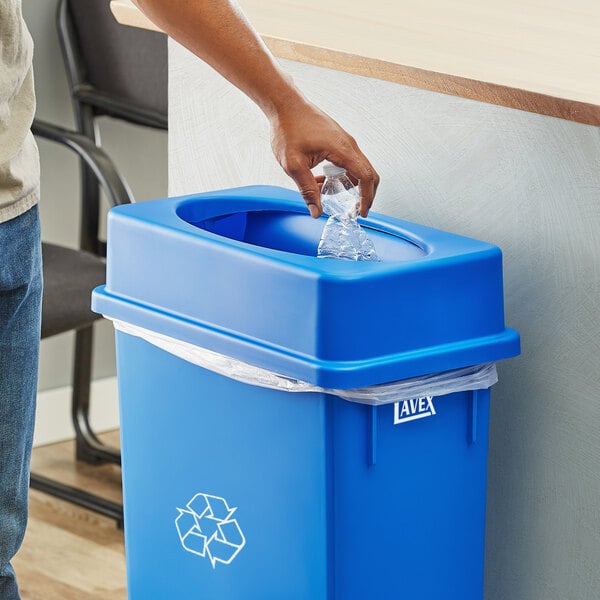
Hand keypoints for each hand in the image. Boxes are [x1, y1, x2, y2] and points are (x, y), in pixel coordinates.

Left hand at [269, 98, 378, 217]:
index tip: (362, 212)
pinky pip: (348, 162)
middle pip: (368, 173)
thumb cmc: (288, 128)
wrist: (285, 105)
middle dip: (365, 194)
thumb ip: (306, 190)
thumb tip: (316, 212)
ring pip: (358, 168)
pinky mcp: (338, 141)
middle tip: (355, 210)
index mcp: (342, 149)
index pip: (366, 177)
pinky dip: (341, 175)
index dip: (367, 197)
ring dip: (350, 185)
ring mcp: (344, 141)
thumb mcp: (293, 165)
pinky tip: (322, 181)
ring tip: (330, 195)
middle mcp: (348, 144)